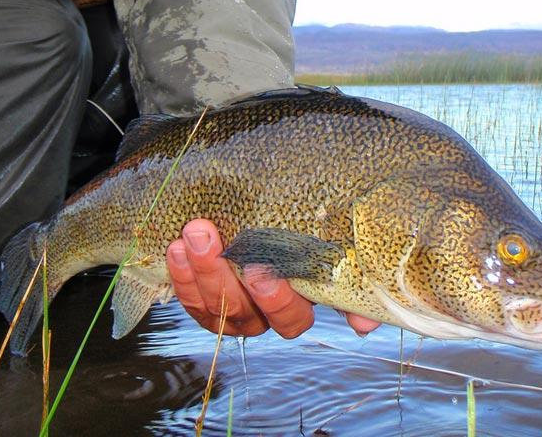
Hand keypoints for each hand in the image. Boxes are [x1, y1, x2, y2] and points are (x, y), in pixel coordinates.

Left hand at [166, 219, 380, 337]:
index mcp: (294, 307)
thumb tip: (364, 324)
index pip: (290, 319)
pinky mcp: (202, 303)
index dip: (276, 301)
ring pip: (213, 306)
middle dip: (226, 277)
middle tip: (217, 242)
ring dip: (200, 270)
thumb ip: (342, 277)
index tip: (263, 271)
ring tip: (194, 233)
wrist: (256, 216)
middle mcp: (261, 317)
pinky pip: (189, 299)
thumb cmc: (297, 230)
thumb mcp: (322, 248)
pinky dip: (181, 274)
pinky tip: (176, 247)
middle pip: (243, 313)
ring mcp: (229, 311)